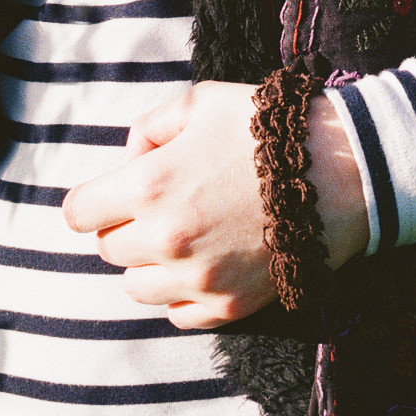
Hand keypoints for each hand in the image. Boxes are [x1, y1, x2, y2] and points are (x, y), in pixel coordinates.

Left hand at [60, 81, 368, 328]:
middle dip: (124, 224)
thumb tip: (132, 156)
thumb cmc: (264, 127)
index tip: (111, 192)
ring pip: (136, 287)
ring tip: (183, 234)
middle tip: (160, 203)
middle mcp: (164, 239)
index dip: (92, 199)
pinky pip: (176, 313)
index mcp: (148, 185)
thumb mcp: (199, 102)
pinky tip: (205, 260)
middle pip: (109, 249)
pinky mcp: (227, 307)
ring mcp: (196, 279)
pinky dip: (181, 291)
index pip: (79, 213)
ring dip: (149, 263)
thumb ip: (151, 126)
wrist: (336, 170)